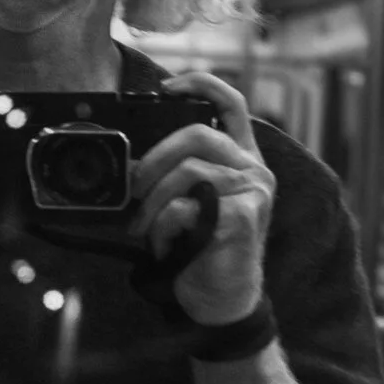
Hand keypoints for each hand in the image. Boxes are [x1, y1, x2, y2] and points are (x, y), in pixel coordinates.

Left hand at [128, 71, 275, 325]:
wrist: (220, 298)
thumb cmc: (201, 248)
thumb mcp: (187, 202)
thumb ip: (173, 174)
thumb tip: (131, 162)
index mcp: (242, 158)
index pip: (231, 104)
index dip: (201, 84)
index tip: (167, 87)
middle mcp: (253, 169)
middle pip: (197, 134)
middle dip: (154, 159)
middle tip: (134, 187)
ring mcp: (253, 192)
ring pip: (188, 172)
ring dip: (153, 201)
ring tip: (142, 226)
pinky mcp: (244, 217)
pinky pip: (186, 207)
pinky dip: (163, 226)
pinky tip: (165, 244)